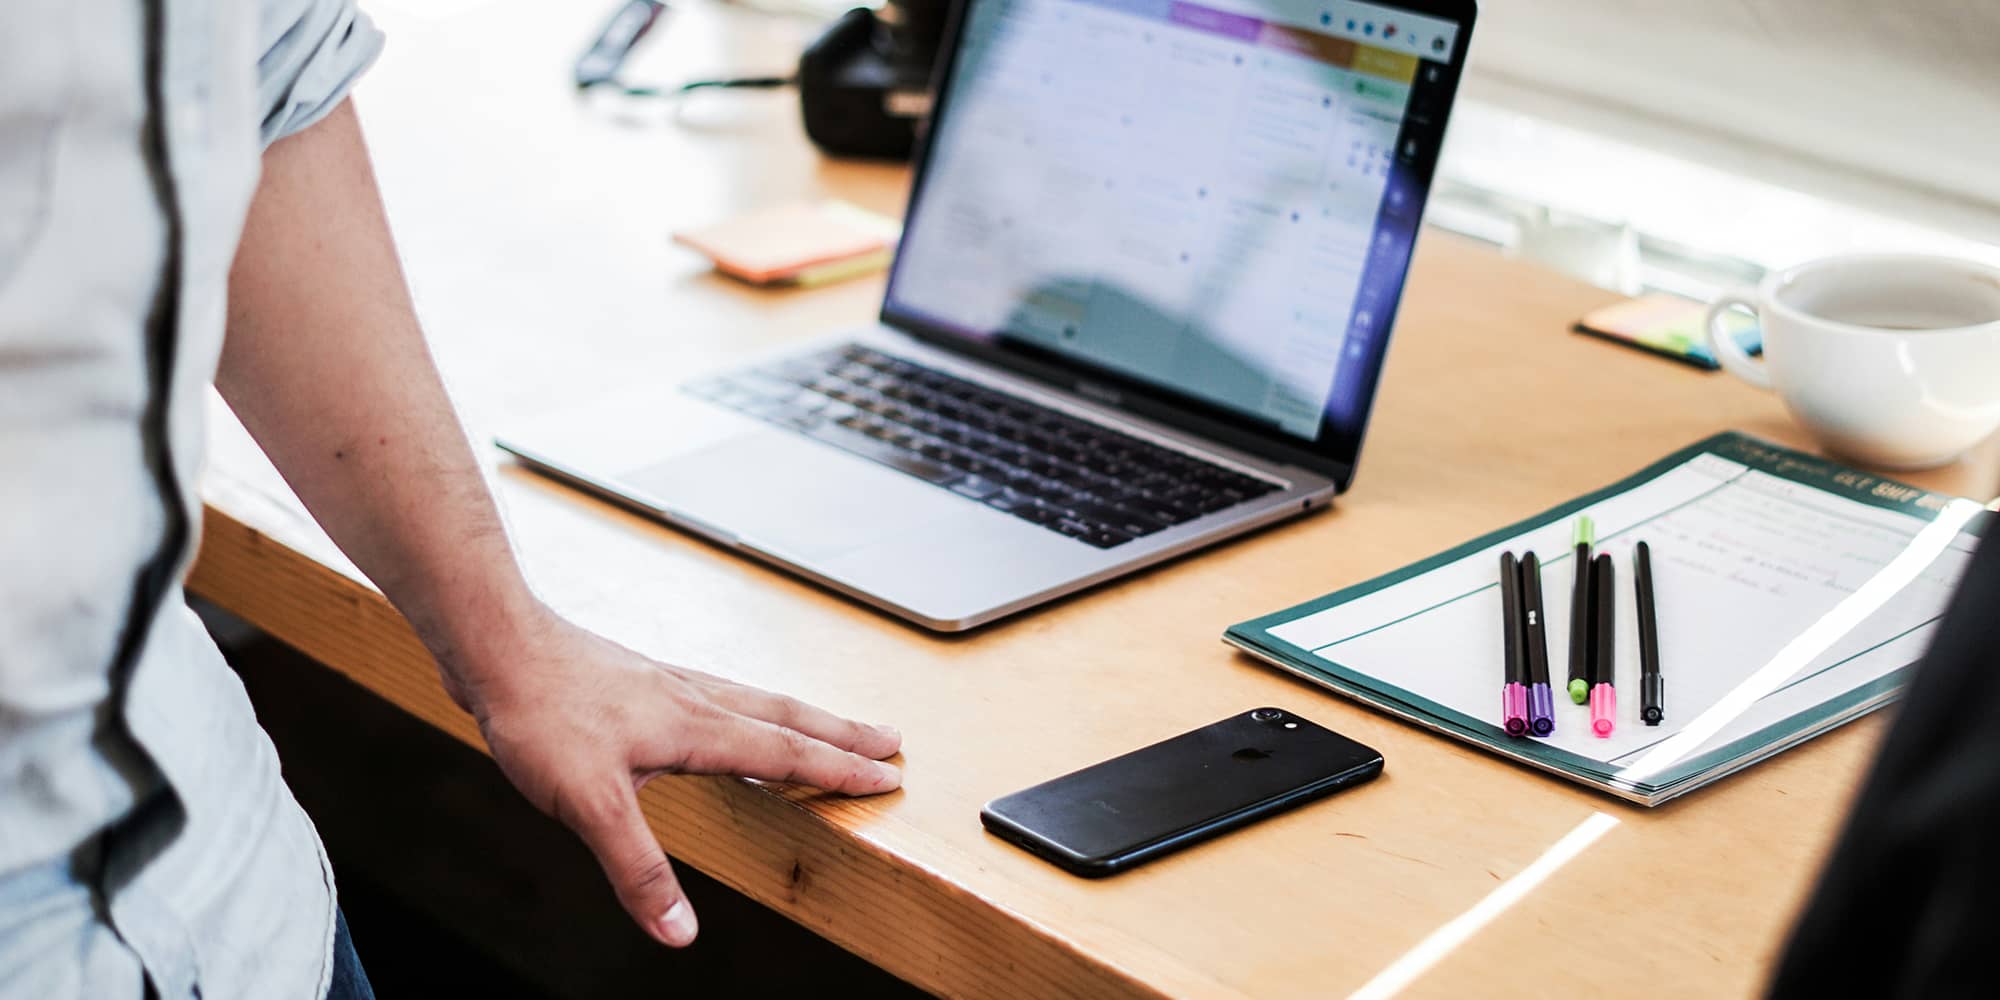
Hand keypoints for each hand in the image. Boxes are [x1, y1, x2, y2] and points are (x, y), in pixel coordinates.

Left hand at [440, 610, 902, 946]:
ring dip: (803, 715)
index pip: (785, 755)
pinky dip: (748, 704)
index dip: (839, 770)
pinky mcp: (640, 680)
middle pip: (787, 716)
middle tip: (891, 740)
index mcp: (696, 728)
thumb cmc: (542, 713)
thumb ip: (639, 869)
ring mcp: (668, 684)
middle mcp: (693, 698)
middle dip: (842, 734)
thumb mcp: (591, 806)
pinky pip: (718, 691)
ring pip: (755, 699)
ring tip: (831, 724)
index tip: (887, 778)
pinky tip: (729, 712)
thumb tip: (679, 931)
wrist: (499, 647)